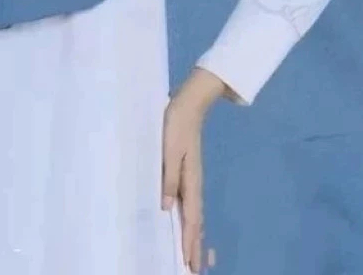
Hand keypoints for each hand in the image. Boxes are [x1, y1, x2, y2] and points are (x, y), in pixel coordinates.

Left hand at [162, 67, 229, 272]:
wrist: (189, 104)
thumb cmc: (176, 125)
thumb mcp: (169, 149)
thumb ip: (168, 177)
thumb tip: (166, 207)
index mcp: (190, 181)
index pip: (191, 218)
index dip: (189, 241)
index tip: (189, 264)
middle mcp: (194, 184)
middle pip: (196, 221)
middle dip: (195, 246)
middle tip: (194, 270)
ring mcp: (192, 179)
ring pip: (194, 214)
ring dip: (194, 235)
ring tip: (194, 256)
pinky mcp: (187, 173)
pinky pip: (190, 203)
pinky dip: (190, 220)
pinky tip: (186, 223)